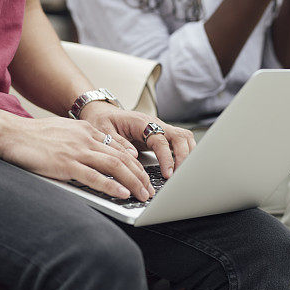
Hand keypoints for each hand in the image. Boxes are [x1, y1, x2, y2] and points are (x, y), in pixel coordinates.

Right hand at [0, 114, 154, 201]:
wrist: (10, 133)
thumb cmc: (33, 136)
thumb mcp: (63, 131)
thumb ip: (80, 140)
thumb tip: (94, 153)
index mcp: (86, 130)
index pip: (119, 147)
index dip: (135, 162)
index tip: (144, 174)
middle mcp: (86, 138)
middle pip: (123, 157)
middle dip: (141, 175)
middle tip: (150, 189)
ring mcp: (77, 151)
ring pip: (115, 166)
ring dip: (134, 182)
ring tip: (144, 195)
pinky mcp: (66, 164)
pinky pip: (95, 177)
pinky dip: (112, 186)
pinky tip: (123, 194)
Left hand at [81, 102, 195, 178]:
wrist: (102, 113)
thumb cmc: (102, 120)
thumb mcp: (103, 131)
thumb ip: (118, 143)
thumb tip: (133, 156)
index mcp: (141, 122)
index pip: (160, 139)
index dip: (166, 157)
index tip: (168, 173)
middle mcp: (154, 123)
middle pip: (180, 136)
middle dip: (184, 157)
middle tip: (180, 176)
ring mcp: (159, 129)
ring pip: (184, 138)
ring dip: (188, 155)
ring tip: (183, 174)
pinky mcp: (160, 136)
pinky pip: (179, 142)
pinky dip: (184, 154)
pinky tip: (181, 168)